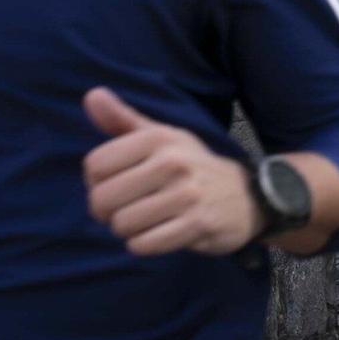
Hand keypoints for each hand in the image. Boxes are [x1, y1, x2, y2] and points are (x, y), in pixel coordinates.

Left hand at [82, 88, 262, 256]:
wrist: (247, 196)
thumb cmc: (191, 167)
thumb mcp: (161, 137)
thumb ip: (122, 119)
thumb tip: (91, 95)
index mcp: (158, 138)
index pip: (95, 165)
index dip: (96, 181)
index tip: (116, 183)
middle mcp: (172, 162)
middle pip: (103, 198)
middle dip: (106, 212)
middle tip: (125, 209)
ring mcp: (187, 194)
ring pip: (123, 224)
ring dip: (127, 230)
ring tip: (144, 222)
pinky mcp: (198, 224)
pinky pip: (145, 244)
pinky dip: (144, 244)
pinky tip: (158, 234)